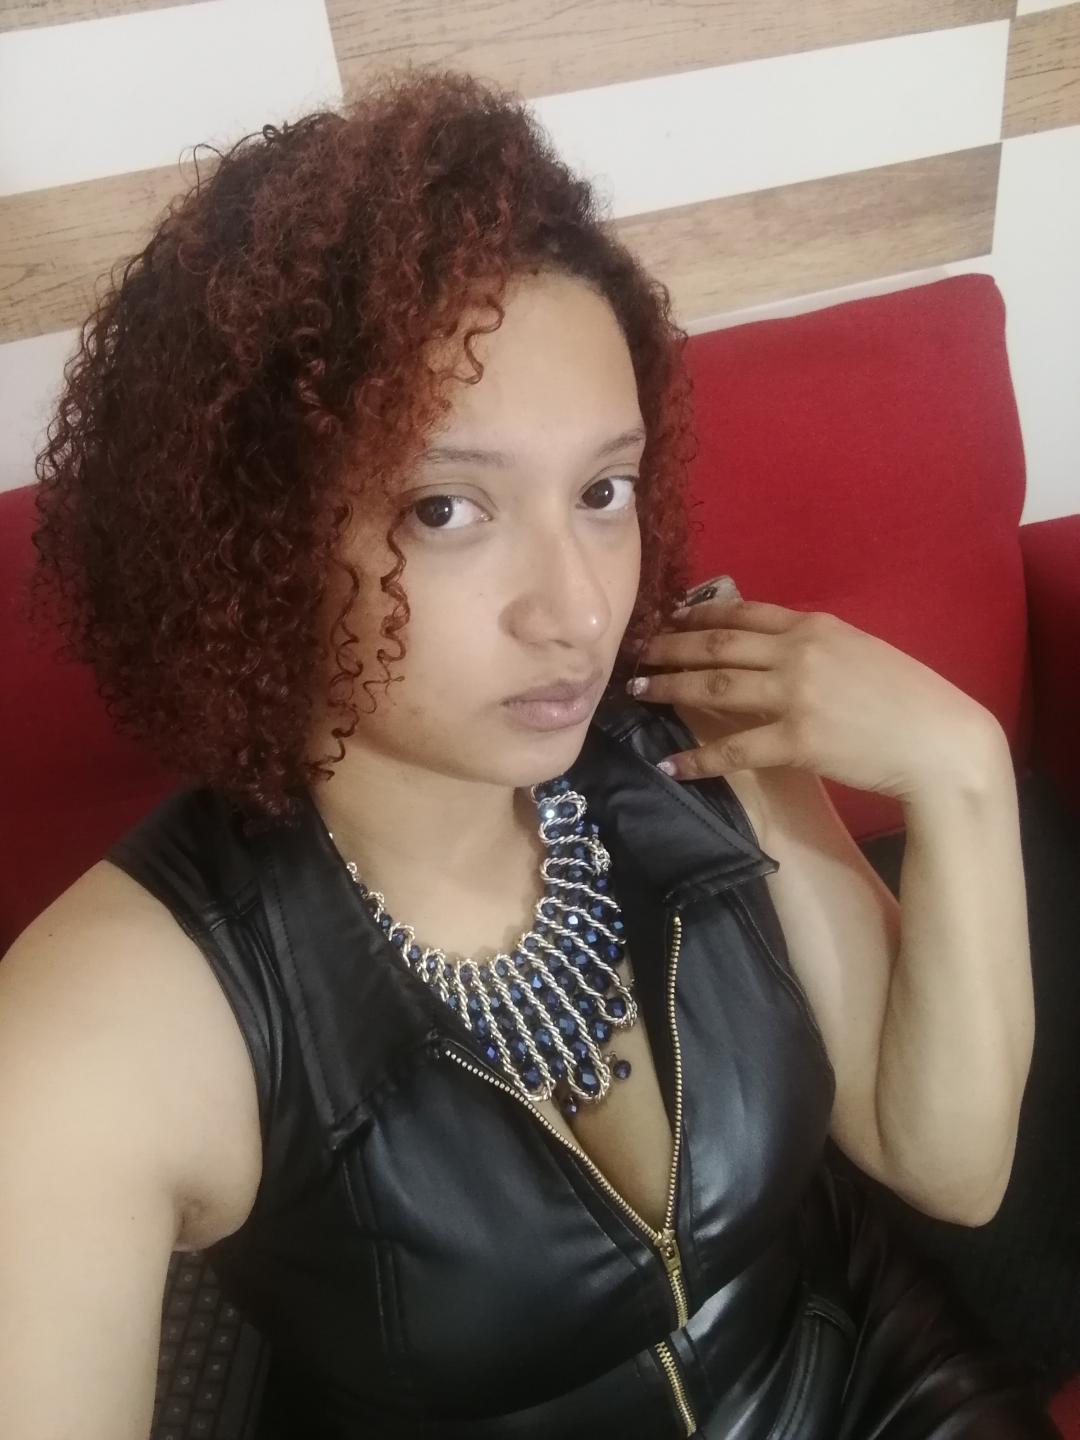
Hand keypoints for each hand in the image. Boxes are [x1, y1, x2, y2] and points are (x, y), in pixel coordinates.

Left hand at [629, 594, 997, 799]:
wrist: (940, 742)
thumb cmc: (909, 699)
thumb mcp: (862, 652)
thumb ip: (817, 646)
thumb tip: (778, 647)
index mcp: (816, 626)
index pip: (743, 613)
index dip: (698, 615)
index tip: (668, 618)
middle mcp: (799, 653)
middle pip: (716, 644)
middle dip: (668, 646)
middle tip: (633, 653)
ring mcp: (796, 695)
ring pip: (713, 686)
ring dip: (667, 688)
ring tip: (634, 693)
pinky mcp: (797, 740)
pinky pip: (733, 748)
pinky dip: (697, 758)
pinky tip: (670, 764)